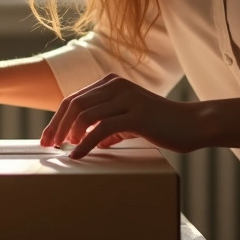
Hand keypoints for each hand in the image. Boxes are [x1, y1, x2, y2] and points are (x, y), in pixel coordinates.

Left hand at [41, 73, 198, 158]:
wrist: (192, 124)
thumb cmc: (161, 124)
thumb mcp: (129, 121)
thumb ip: (109, 126)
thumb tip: (90, 141)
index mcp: (111, 83)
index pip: (74, 99)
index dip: (56, 118)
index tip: (47, 137)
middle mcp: (116, 86)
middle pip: (74, 104)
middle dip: (56, 126)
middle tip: (47, 145)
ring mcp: (126, 98)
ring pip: (83, 114)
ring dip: (68, 134)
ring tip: (62, 150)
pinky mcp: (135, 115)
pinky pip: (101, 129)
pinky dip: (85, 143)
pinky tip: (77, 155)